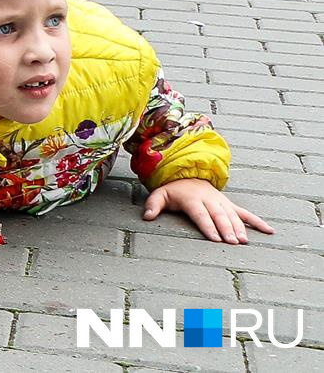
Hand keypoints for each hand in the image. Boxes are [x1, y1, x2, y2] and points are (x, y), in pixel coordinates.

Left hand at [142, 178, 273, 243]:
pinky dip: (258, 221)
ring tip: (245, 241)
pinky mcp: (230, 204)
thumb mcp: (160, 194)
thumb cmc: (174, 190)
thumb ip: (153, 205)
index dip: (208, 226)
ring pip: (233, 215)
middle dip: (226, 229)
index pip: (200, 214)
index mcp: (192, 199)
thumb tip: (146, 216)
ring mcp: (222, 202)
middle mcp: (209, 200)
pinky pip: (246, 213)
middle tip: (233, 243)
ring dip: (240, 228)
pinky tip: (270, 231)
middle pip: (219, 216)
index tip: (215, 239)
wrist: (188, 174)